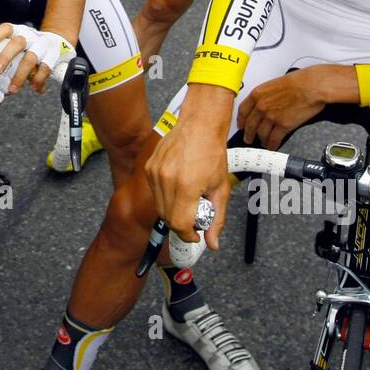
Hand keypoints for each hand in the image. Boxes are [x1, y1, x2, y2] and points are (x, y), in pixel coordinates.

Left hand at [0, 25, 74, 92]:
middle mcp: (29, 36)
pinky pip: (46, 67)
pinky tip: (33, 87)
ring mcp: (42, 45)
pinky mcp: (53, 55)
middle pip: (17, 43)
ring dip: (20, 75)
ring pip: (31, 58)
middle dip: (5, 57)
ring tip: (12, 88)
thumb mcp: (16, 43)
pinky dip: (39, 79)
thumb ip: (3, 52)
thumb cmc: (28, 45)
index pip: (6, 29)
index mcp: (17, 31)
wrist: (55, 41)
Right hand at [146, 109, 232, 249]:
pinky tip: (178, 186)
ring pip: (159, 206)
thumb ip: (217, 219)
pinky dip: (165, 196)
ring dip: (172, 211)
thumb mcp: (221, 189)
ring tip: (187, 200)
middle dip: (181, 224)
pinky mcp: (149, 167)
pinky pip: (154, 192)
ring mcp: (154, 173)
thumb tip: (213, 244)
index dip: (188, 234)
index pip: (179, 224)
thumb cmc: (212, 153)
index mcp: (186, 186)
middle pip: (167, 218)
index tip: (195, 234)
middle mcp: (166, 180)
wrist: (199, 126)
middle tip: (194, 217)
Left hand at [237, 66, 332, 148]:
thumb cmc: (299, 81)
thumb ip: (266, 95)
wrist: (312, 86)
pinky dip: (272, 145)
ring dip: (262, 140)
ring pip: (261, 134)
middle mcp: (261, 106)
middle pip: (250, 125)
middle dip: (249, 134)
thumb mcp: (274, 84)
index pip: (242, 111)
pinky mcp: (283, 126)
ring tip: (264, 142)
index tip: (241, 125)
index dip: (241, 120)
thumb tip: (265, 103)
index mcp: (258, 94)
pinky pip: (274, 139)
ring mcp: (271, 117)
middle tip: (248, 138)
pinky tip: (273, 146)